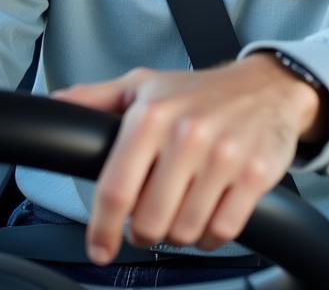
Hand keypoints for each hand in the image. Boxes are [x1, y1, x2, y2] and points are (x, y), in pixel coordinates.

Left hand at [52, 55, 323, 263]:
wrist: (271, 84)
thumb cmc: (203, 92)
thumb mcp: (146, 85)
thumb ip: (96, 98)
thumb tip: (54, 103)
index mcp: (154, 114)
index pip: (115, 192)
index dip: (103, 230)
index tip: (101, 247)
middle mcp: (189, 133)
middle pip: (149, 222)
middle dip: (146, 231)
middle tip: (154, 218)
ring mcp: (225, 155)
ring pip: (185, 231)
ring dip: (181, 233)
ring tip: (185, 210)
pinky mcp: (256, 173)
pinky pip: (223, 230)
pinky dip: (213, 235)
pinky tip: (211, 215)